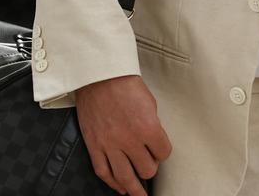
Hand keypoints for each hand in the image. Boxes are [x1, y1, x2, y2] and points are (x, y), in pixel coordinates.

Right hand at [76, 75, 171, 195]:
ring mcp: (110, 145)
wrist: (99, 76)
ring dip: (134, 188)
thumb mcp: (150, 103)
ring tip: (138, 194)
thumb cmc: (124, 84)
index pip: (163, 153)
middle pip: (147, 170)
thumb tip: (153, 142)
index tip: (160, 150)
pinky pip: (104, 172)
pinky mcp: (95, 146)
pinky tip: (119, 187)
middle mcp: (130, 140)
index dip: (163, 152)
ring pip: (125, 178)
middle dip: (150, 168)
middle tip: (149, 165)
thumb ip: (152, 125)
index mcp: (148, 127)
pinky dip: (112, 183)